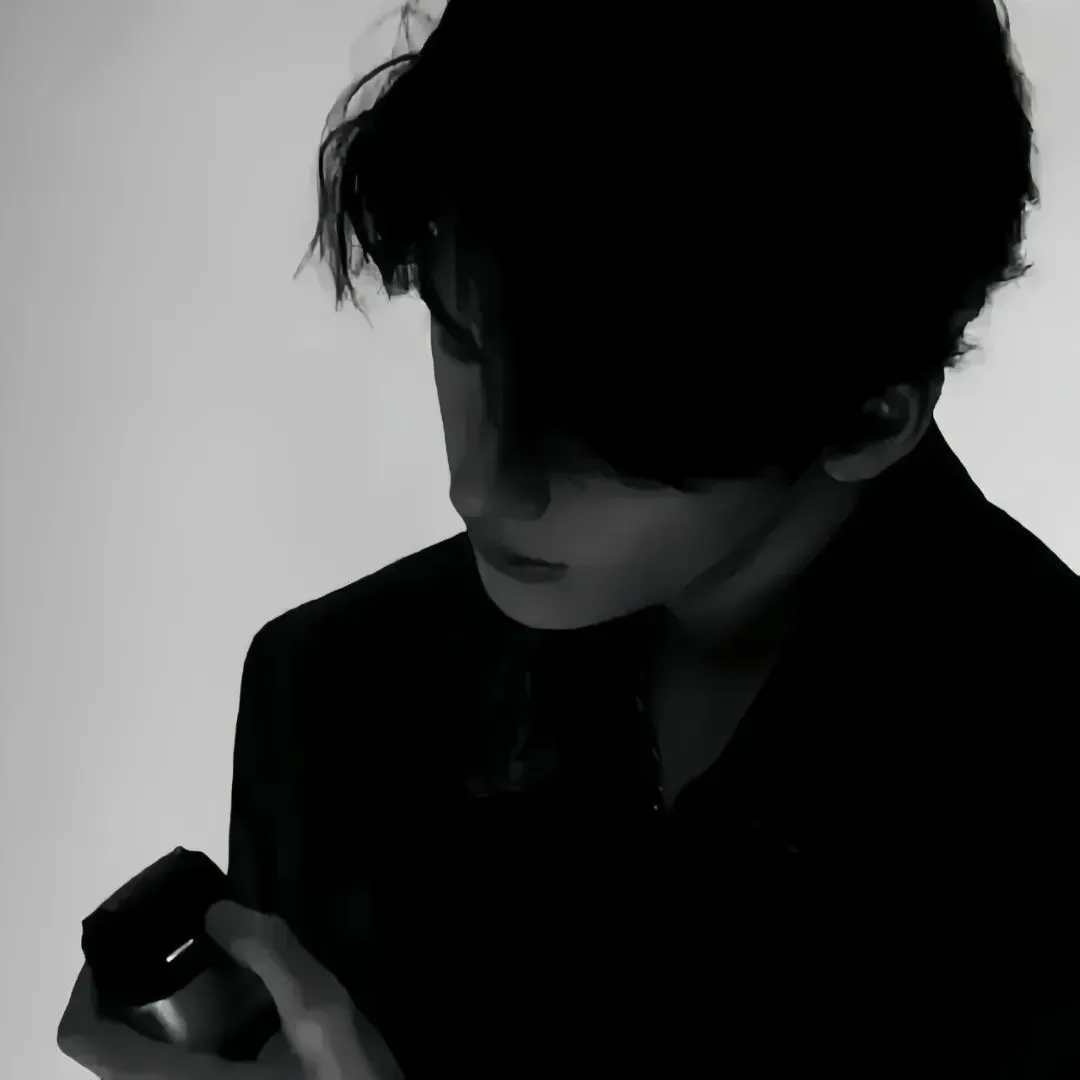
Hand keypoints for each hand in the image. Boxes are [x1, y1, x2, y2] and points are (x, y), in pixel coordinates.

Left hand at [56, 899, 402, 1079]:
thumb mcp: (325, 1016)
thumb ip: (272, 955)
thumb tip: (216, 914)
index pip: (85, 1040)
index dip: (86, 987)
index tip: (123, 942)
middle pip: (112, 1051)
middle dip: (146, 993)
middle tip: (196, 953)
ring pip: (143, 1066)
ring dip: (171, 1020)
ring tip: (230, 984)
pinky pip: (175, 1076)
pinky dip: (195, 1044)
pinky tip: (249, 1028)